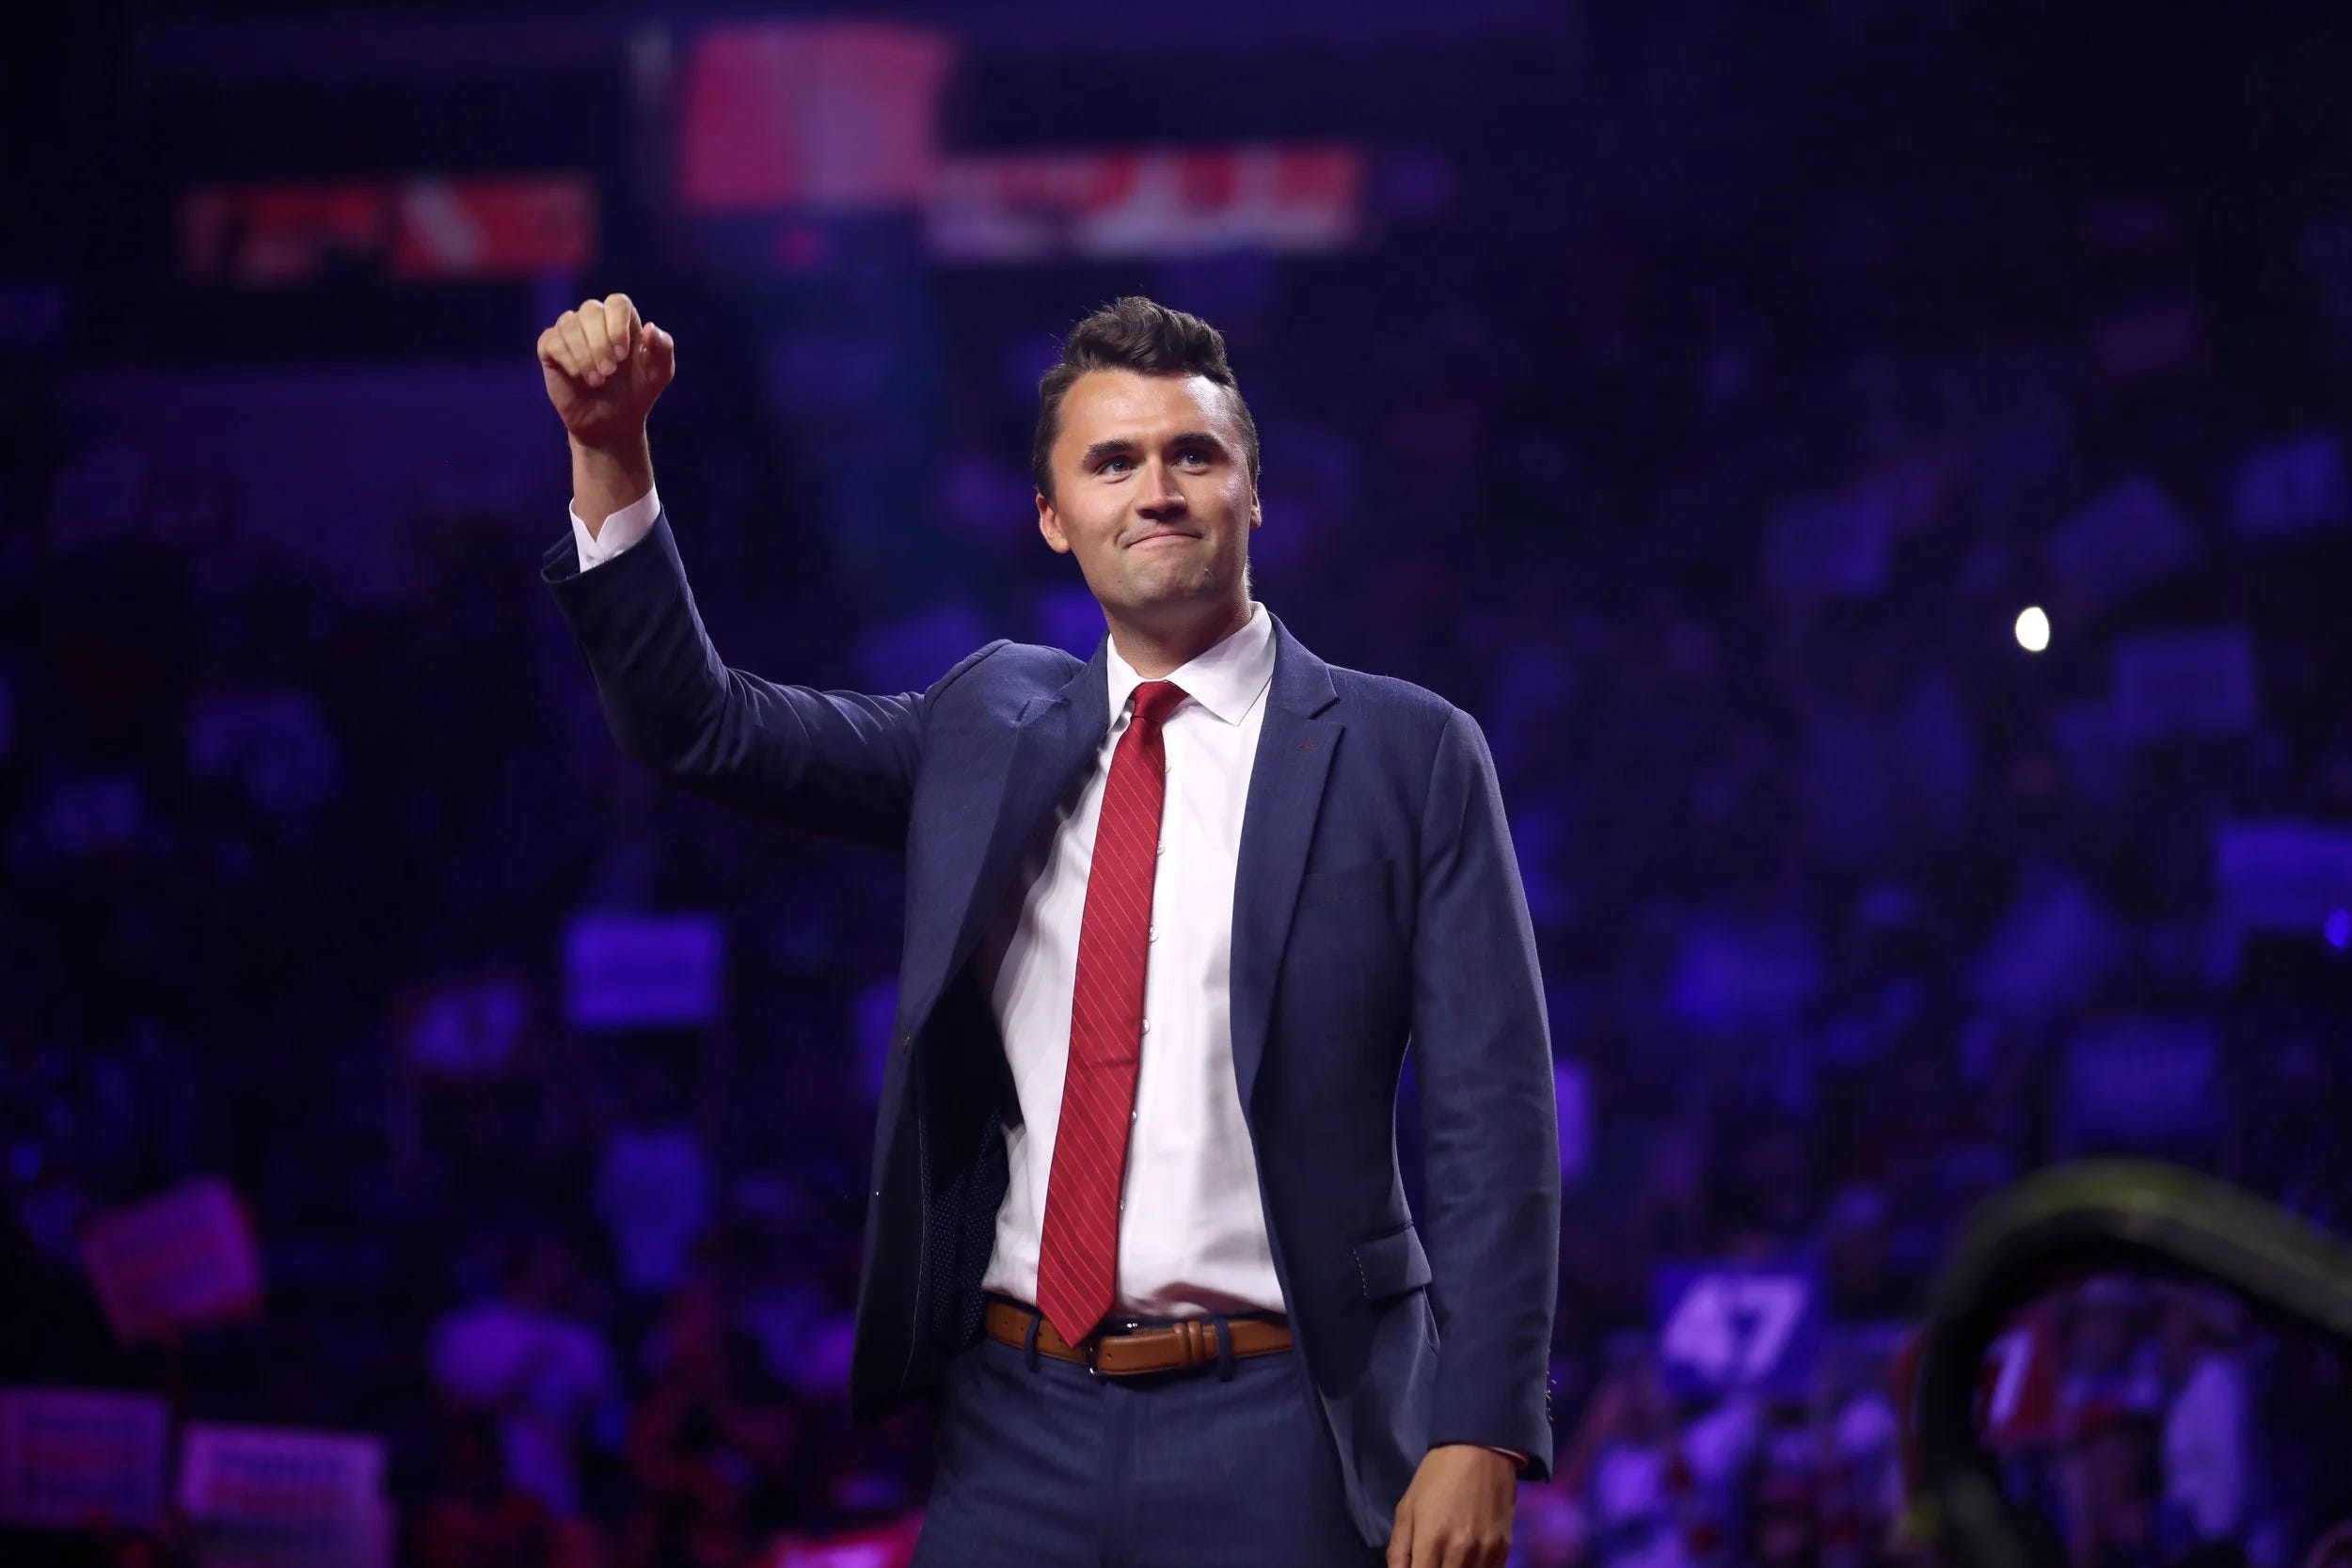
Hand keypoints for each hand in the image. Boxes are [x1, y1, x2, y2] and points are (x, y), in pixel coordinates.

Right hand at [537, 292, 673, 451]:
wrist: (612, 423)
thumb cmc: (636, 392)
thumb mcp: (659, 374)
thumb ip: (663, 348)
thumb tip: (650, 327)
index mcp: (621, 320)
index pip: (617, 302)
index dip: (618, 326)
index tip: (623, 355)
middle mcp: (593, 319)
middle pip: (591, 310)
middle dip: (600, 343)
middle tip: (610, 371)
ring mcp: (570, 332)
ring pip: (569, 324)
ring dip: (584, 354)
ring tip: (597, 381)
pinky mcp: (550, 348)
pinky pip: (552, 341)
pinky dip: (567, 359)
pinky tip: (579, 377)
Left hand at [1386, 1445, 1515, 1567]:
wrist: (1479, 1451)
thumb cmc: (1436, 1477)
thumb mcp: (1407, 1509)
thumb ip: (1399, 1550)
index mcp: (1431, 1540)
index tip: (1417, 1567)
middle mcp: (1460, 1551)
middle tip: (1431, 1562)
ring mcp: (1485, 1552)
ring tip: (1447, 1560)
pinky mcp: (1504, 1549)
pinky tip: (1467, 1562)